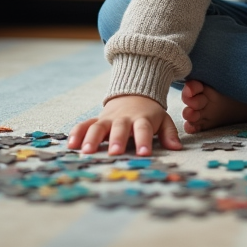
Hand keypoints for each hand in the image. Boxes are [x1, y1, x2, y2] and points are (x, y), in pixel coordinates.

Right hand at [66, 94, 183, 156]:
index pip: (144, 129)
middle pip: (120, 128)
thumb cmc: (149, 113)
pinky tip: (70, 145)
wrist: (133, 92)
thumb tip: (176, 148)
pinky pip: (84, 125)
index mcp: (142, 119)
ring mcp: (108, 119)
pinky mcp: (96, 120)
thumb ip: (169, 133)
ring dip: (92, 138)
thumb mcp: (163, 119)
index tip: (144, 154)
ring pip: (99, 127)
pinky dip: (76, 133)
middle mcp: (124, 119)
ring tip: (87, 152)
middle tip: (114, 152)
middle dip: (117, 140)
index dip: (144, 140)